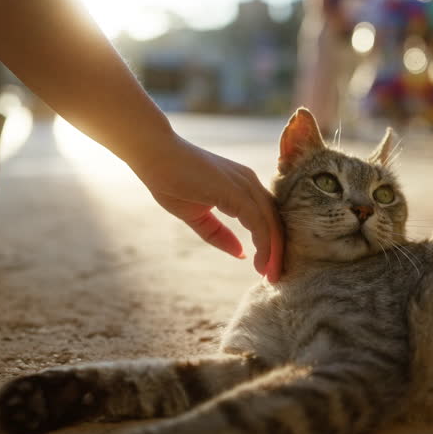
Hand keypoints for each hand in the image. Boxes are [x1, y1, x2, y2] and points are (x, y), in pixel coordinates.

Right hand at [130, 133, 282, 281]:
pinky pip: (258, 221)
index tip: (268, 268)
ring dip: (274, 251)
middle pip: (275, 220)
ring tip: (271, 275)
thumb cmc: (172, 180)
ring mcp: (244, 184)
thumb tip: (241, 253)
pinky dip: (263, 244)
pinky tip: (260, 262)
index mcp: (243, 186)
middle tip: (276, 278)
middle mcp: (249, 182)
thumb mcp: (198, 215)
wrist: (154, 155)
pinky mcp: (235, 190)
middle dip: (278, 251)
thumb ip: (219, 234)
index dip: (271, 243)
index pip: (267, 217)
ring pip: (271, 222)